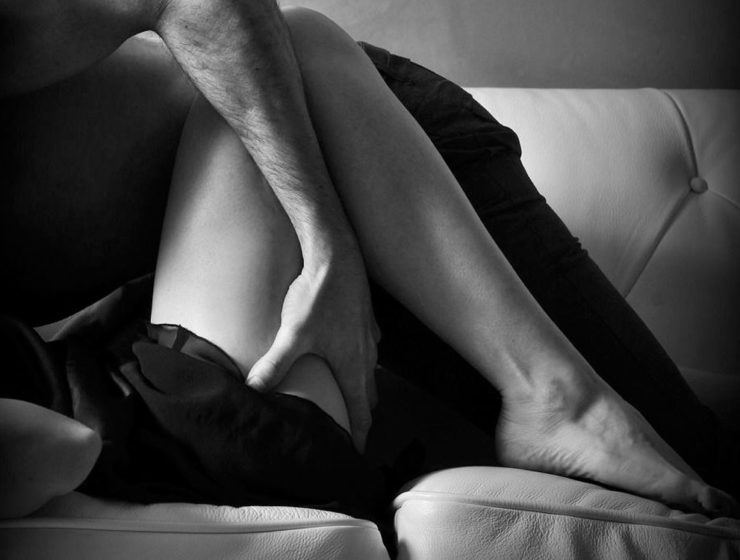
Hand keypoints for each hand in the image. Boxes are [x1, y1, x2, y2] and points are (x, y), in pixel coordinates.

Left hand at [246, 249, 379, 452]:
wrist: (338, 257)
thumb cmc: (319, 297)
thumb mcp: (293, 334)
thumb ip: (274, 365)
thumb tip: (252, 391)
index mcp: (352, 366)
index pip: (361, 412)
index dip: (359, 436)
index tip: (357, 456)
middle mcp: (367, 355)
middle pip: (369, 396)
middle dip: (362, 415)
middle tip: (351, 429)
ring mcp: (370, 336)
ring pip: (370, 372)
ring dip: (362, 388)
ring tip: (350, 396)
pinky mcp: (367, 319)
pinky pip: (369, 348)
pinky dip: (361, 360)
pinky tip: (350, 353)